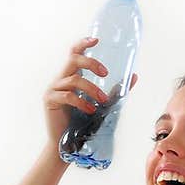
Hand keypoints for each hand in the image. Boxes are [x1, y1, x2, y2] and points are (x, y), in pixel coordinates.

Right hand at [43, 36, 138, 153]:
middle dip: (91, 64)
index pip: (74, 54)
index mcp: (71, 76)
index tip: (96, 40)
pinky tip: (90, 110)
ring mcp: (53, 89)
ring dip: (92, 89)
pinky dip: (82, 102)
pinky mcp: (50, 101)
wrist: (67, 145)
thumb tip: (134, 76)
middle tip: (106, 73)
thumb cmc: (83, 123)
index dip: (83, 44)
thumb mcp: (103, 104)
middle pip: (73, 60)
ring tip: (103, 101)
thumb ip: (116, 91)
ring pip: (74, 80)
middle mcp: (60, 79)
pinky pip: (68, 96)